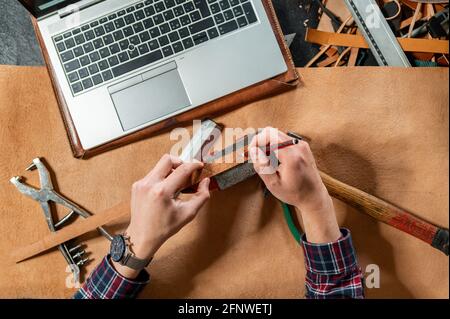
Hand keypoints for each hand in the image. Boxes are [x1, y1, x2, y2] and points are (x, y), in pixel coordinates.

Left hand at [113, 155, 209, 277]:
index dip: (194, 165)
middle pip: (167, 159)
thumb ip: (201, 196)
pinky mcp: (137, 186)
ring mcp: (141, 184)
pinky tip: (166, 190)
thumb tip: (206, 181)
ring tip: (176, 184)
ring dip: (171, 171)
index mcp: (162, 191)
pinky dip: (162, 178)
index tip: (200, 165)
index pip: (182, 169)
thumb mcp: (188, 214)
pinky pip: (152, 174)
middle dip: (180, 162)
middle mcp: (149, 184)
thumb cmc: (165, 228)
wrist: (142, 237)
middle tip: (187, 172)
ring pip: (159, 166)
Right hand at [249, 127, 340, 243]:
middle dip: (260, 142)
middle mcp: (298, 147)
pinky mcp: (302, 146)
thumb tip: (253, 150)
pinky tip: (274, 160)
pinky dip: (275, 146)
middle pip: (272, 132)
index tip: (252, 152)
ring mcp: (302, 145)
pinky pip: (284, 140)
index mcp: (291, 156)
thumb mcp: (273, 184)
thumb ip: (261, 166)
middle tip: (257, 157)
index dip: (256, 141)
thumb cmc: (295, 193)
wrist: (314, 197)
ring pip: (277, 134)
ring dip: (267, 144)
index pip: (269, 135)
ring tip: (266, 161)